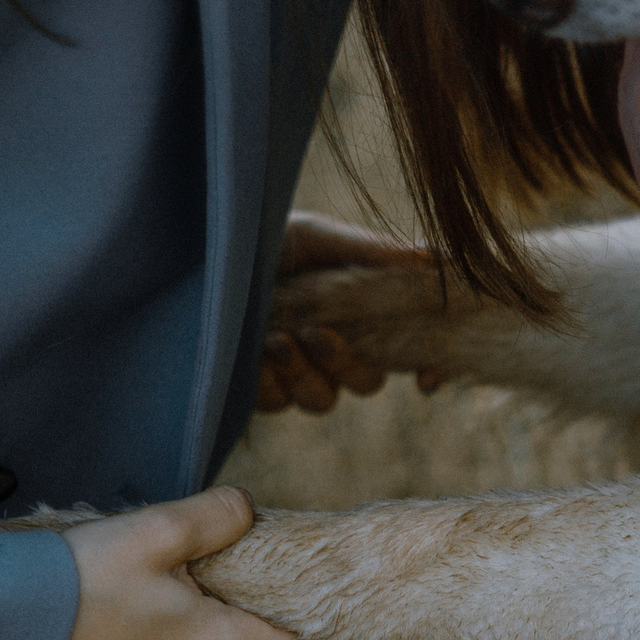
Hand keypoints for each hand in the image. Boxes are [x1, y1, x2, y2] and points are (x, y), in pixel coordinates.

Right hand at [42, 487, 326, 639]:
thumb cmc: (78, 579)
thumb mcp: (156, 528)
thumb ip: (218, 517)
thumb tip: (247, 512)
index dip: (309, 629)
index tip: (292, 596)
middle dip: (227, 612)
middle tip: (185, 571)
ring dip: (183, 629)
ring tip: (137, 589)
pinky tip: (111, 615)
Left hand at [257, 211, 448, 413]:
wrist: (203, 254)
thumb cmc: (261, 238)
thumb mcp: (317, 237)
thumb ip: (374, 252)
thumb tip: (436, 259)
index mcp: (357, 315)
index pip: (402, 352)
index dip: (423, 369)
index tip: (426, 378)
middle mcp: (331, 349)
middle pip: (366, 383)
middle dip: (346, 364)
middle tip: (318, 333)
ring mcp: (296, 373)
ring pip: (321, 400)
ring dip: (304, 373)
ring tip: (277, 337)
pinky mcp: (260, 389)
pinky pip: (278, 402)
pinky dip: (270, 379)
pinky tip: (254, 348)